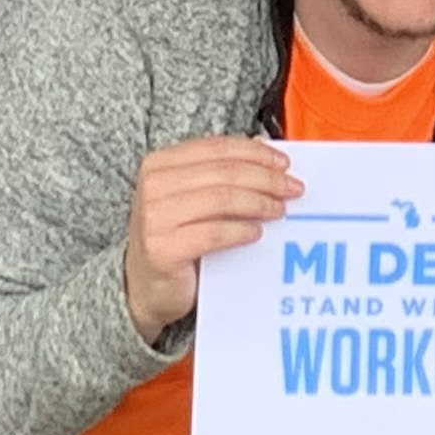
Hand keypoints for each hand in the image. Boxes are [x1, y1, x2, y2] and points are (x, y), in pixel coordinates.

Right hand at [123, 136, 300, 344]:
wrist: (143, 287)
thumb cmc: (172, 239)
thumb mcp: (191, 198)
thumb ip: (220, 173)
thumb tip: (263, 149)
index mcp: (160, 163)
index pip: (218, 147)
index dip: (256, 153)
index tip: (284, 164)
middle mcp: (154, 185)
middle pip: (225, 172)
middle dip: (266, 178)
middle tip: (291, 188)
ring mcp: (155, 217)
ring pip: (222, 199)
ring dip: (259, 203)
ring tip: (278, 210)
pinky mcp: (163, 249)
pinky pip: (214, 233)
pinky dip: (241, 231)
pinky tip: (256, 233)